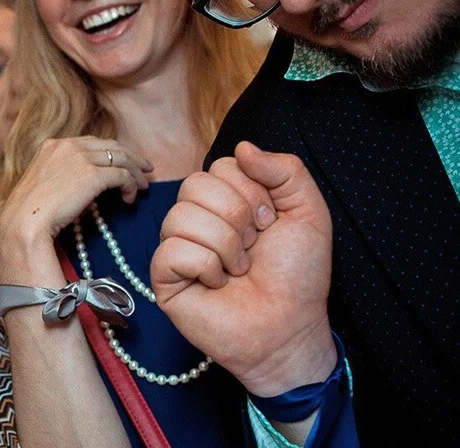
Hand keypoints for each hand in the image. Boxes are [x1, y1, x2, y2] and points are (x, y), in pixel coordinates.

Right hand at [0, 136, 152, 285]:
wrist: (24, 221)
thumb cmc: (29, 212)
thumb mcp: (43, 184)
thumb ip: (62, 176)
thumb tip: (86, 186)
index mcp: (53, 145)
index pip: (91, 143)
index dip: (110, 152)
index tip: (121, 163)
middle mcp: (68, 145)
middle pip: (110, 145)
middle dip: (130, 157)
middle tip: (144, 169)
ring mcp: (80, 158)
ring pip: (120, 157)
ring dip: (135, 171)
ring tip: (144, 184)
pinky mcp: (92, 175)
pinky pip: (122, 175)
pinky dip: (130, 185)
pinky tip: (130, 198)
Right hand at [151, 141, 336, 396]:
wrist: (289, 326)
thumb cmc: (297, 275)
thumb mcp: (308, 212)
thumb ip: (286, 170)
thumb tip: (243, 146)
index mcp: (227, 199)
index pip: (221, 166)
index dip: (252, 192)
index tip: (270, 223)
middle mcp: (197, 218)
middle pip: (196, 184)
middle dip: (237, 216)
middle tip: (253, 246)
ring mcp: (177, 246)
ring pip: (181, 216)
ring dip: (224, 246)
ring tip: (238, 269)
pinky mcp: (163, 276)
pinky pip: (171, 250)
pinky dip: (205, 267)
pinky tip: (217, 283)